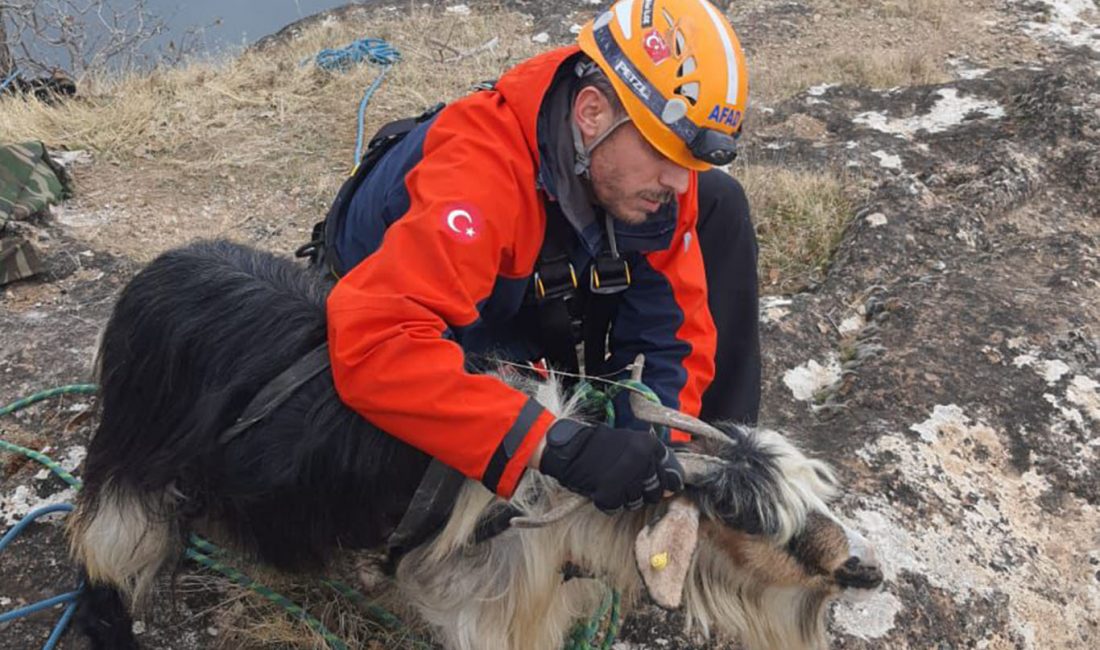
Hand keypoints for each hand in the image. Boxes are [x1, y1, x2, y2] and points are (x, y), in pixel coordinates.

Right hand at [538, 420, 683, 512]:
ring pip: (637, 501)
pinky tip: (603, 489)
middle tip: (628, 483)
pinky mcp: (611, 494)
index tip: (655, 481)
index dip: (663, 479)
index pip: (670, 472)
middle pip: (656, 491)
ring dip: (627, 497)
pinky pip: (618, 507)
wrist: (571, 449)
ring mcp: (626, 479)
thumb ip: (652, 461)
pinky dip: (611, 503)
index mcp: (648, 445)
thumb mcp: (631, 442)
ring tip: (614, 484)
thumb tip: (671, 488)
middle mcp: (641, 461)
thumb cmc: (600, 445)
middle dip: (645, 492)